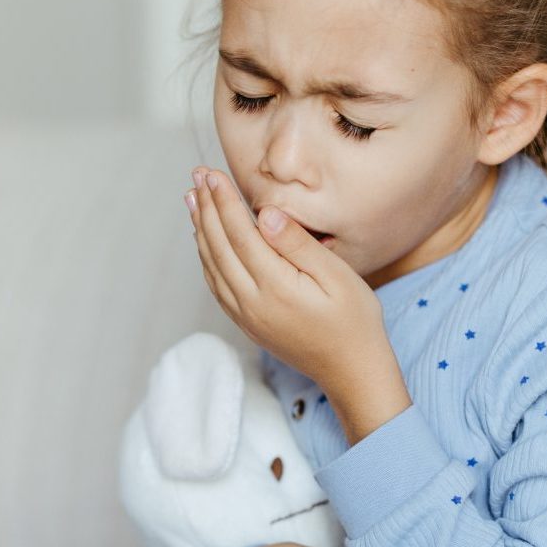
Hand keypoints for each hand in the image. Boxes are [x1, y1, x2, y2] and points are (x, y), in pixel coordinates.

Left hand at [188, 166, 392, 393]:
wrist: (351, 371)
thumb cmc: (353, 321)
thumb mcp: (337, 276)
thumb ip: (298, 244)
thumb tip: (266, 215)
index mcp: (276, 287)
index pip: (240, 234)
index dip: (224, 201)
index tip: (212, 174)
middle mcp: (252, 303)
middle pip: (219, 247)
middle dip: (206, 208)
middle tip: (197, 176)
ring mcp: (246, 316)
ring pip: (212, 266)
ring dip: (200, 230)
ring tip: (193, 200)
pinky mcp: (246, 324)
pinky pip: (216, 286)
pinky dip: (206, 258)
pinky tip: (205, 240)